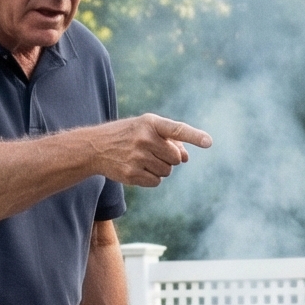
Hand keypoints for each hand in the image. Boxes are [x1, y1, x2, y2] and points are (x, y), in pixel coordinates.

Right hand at [95, 113, 211, 188]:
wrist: (95, 147)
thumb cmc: (128, 135)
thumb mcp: (147, 128)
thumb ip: (170, 139)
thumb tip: (187, 158)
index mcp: (150, 123)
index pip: (176, 130)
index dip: (194, 136)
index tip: (209, 142)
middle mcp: (144, 138)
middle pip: (176, 158)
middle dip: (170, 158)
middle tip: (153, 151)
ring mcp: (137, 157)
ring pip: (167, 172)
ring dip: (160, 168)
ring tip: (143, 159)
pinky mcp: (132, 174)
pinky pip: (156, 182)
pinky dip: (151, 178)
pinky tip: (137, 168)